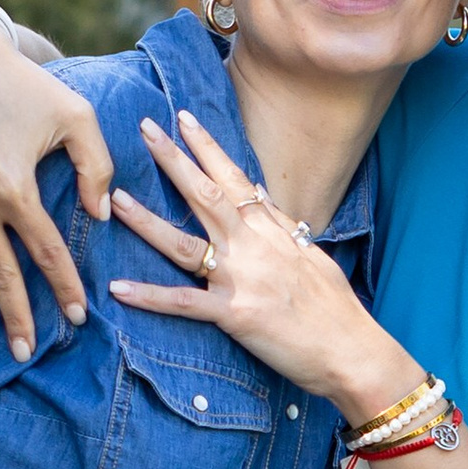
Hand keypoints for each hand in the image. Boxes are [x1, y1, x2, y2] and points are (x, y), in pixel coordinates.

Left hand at [112, 107, 411, 422]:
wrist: (352, 350)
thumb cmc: (335, 309)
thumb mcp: (311, 255)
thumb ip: (280, 226)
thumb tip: (258, 196)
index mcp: (272, 231)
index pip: (235, 179)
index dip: (207, 147)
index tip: (183, 118)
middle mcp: (254, 247)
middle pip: (206, 195)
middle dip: (173, 160)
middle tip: (143, 128)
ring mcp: (242, 279)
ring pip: (185, 244)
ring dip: (147, 221)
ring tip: (115, 199)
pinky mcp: (235, 315)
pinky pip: (183, 304)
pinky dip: (149, 297)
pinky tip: (117, 289)